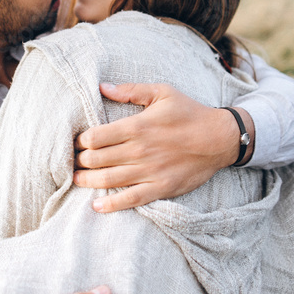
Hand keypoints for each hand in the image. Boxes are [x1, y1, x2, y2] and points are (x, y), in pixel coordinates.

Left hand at [73, 82, 254, 211]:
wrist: (220, 138)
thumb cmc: (190, 113)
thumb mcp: (162, 92)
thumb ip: (131, 90)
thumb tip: (102, 87)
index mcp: (137, 126)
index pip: (96, 137)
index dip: (81, 140)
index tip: (78, 142)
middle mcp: (140, 150)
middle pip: (97, 159)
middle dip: (80, 161)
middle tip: (73, 161)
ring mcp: (150, 171)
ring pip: (108, 180)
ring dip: (87, 181)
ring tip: (76, 179)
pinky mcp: (161, 188)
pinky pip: (131, 199)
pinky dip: (111, 205)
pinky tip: (97, 206)